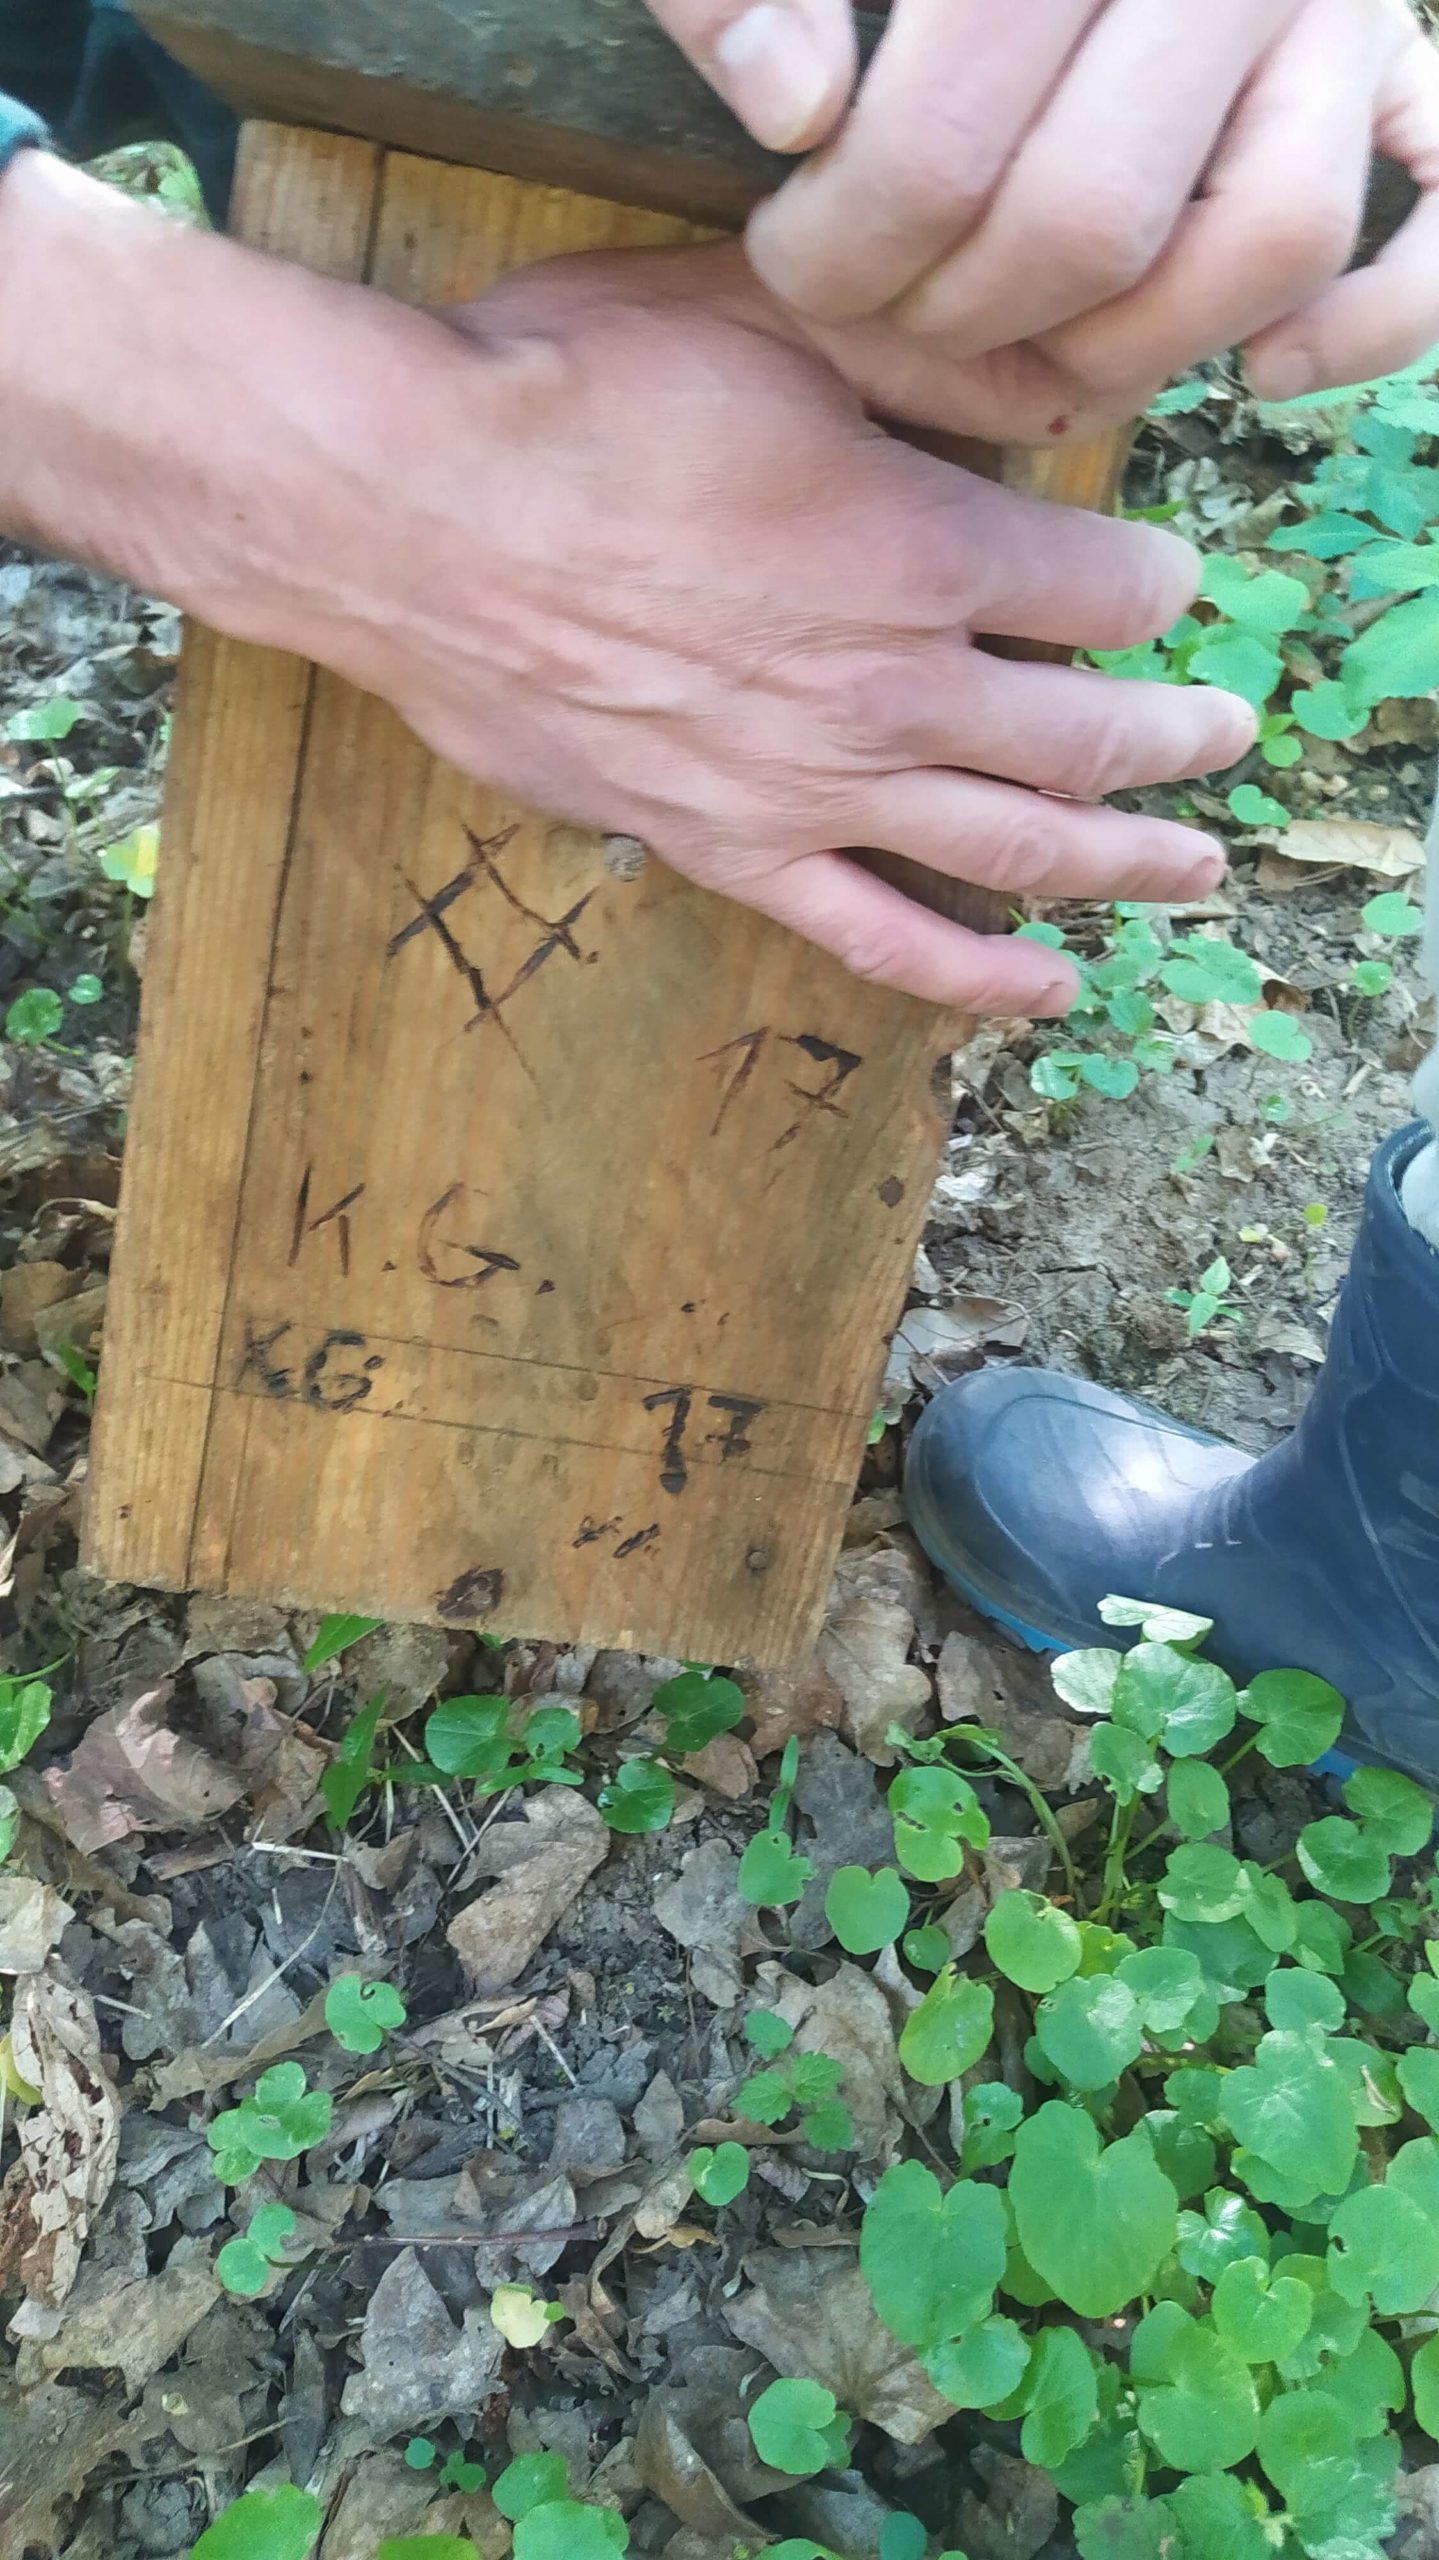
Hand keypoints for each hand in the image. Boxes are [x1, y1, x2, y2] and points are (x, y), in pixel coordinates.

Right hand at [0, 164, 1250, 1016]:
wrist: (409, 517)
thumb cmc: (574, 394)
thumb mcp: (770, 320)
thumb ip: (925, 368)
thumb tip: (1042, 395)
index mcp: (920, 543)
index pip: (1106, 586)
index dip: (1152, 578)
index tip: (1159, 574)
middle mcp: (893, 686)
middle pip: (1092, 733)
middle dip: (1180, 738)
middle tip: (1224, 740)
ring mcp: (816, 787)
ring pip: (1016, 849)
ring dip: (1125, 867)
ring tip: (1193, 876)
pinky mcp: (732, 850)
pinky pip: (882, 940)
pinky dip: (974, 976)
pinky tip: (1046, 990)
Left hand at [652, 0, 1438, 413]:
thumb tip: (790, 106)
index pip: (943, 141)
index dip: (844, 244)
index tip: (796, 255)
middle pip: (1093, 222)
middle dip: (957, 318)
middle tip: (883, 316)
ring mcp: (1346, 20)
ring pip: (1266, 248)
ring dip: (1127, 354)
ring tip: (1021, 348)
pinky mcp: (1408, 77)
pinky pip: (1431, 239)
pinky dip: (1366, 329)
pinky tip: (1260, 372)